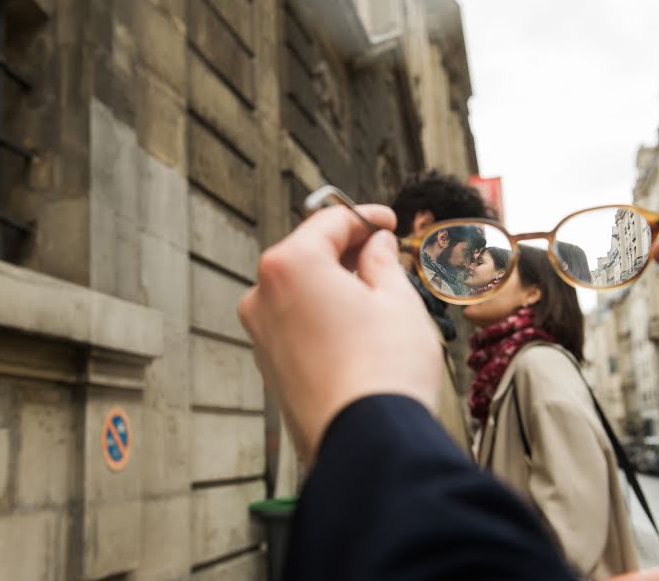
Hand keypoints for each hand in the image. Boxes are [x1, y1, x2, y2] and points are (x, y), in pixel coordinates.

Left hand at [238, 205, 442, 462]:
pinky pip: (296, 323)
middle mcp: (262, 296)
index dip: (365, 217)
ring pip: (300, 290)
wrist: (367, 441)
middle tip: (387, 255)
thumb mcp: (396, 299)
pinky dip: (322, 315)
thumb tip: (376, 247)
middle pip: (308, 255)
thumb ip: (382, 261)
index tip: (387, 222)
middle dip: (348, 251)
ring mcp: (261, 334)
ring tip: (378, 294)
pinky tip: (357, 327)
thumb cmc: (382, 371)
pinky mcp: (269, 365)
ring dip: (335, 284)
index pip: (329, 222)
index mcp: (290, 266)